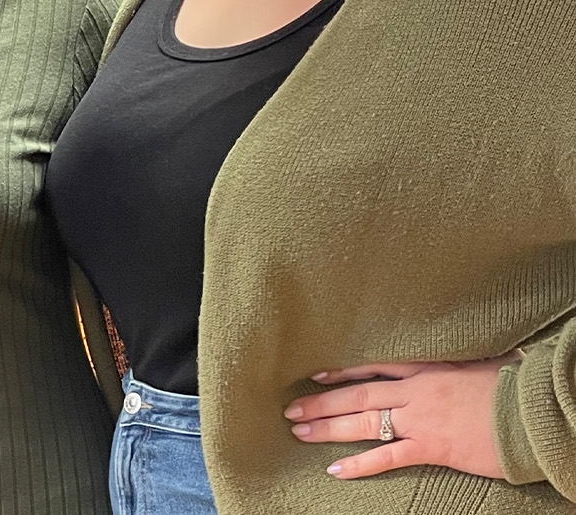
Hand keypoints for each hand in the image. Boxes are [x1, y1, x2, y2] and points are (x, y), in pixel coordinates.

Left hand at [283, 357, 514, 479]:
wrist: (532, 412)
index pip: (373, 367)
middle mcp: (416, 391)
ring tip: (300, 432)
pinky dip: (359, 465)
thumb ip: (461, 360)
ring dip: (328, 428)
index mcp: (427, 368)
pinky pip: (387, 457)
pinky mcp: (431, 447)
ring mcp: (420, 419)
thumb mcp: (484, 361)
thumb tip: (465, 353)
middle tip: (291, 409)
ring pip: (363, 423)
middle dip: (322, 402)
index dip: (342, 371)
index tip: (317, 374)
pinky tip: (335, 470)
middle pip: (358, 395)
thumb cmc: (515, 385)